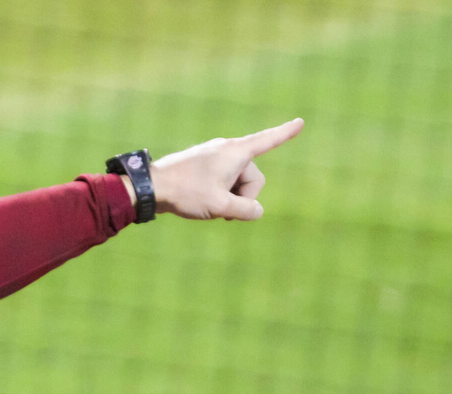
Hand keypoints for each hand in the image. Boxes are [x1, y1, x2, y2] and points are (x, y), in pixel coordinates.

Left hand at [146, 118, 304, 220]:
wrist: (151, 187)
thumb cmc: (186, 193)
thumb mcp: (221, 206)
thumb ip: (246, 210)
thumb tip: (257, 211)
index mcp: (236, 152)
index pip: (267, 141)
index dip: (285, 134)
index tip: (300, 122)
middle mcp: (226, 149)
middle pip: (252, 177)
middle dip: (244, 197)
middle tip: (224, 213)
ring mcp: (213, 156)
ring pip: (235, 182)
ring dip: (229, 199)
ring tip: (209, 208)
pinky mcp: (202, 165)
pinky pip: (221, 182)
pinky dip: (218, 195)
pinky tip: (202, 204)